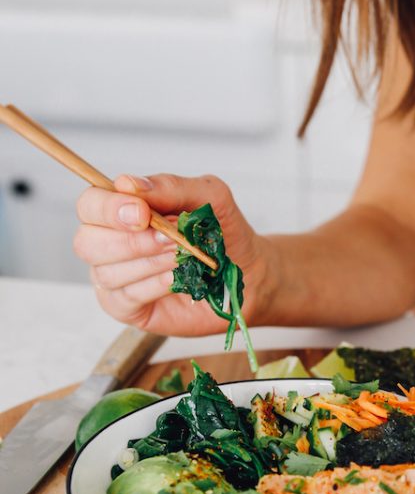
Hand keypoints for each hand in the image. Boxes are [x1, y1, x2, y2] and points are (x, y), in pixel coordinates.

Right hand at [74, 173, 273, 335]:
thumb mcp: (209, 197)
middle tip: (170, 239)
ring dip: (149, 262)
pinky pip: (125, 297)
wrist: (249, 272)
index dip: (109, 209)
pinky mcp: (128, 308)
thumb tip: (128, 184)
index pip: (90, 205)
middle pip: (87, 242)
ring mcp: (116, 278)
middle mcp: (110, 243)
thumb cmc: (223, 232)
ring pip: (107, 271)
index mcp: (121, 211)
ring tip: (182, 257)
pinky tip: (176, 280)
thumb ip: (170, 187)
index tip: (142, 213)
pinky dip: (154, 285)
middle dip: (131, 241)